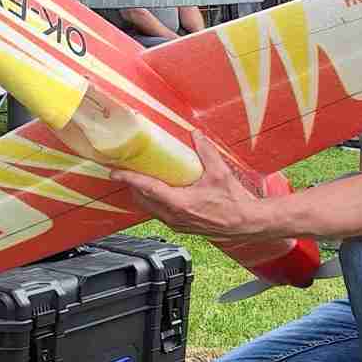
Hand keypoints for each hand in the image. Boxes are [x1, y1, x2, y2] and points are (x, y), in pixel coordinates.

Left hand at [111, 131, 279, 241]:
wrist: (245, 224)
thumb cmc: (234, 204)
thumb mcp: (219, 173)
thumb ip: (206, 151)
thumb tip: (195, 134)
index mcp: (179, 203)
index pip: (147, 189)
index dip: (130, 179)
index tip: (116, 172)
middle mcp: (174, 216)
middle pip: (143, 200)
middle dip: (132, 185)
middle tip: (126, 170)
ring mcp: (177, 224)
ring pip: (149, 208)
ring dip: (142, 194)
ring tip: (140, 179)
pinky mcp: (181, 226)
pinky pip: (159, 213)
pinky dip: (153, 202)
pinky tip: (159, 192)